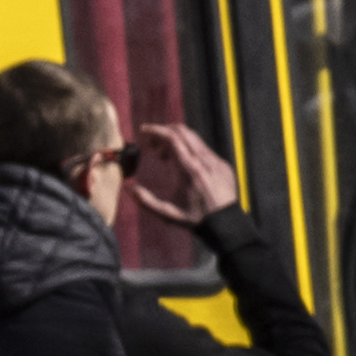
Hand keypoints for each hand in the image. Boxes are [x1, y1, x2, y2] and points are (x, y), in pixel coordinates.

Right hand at [117, 119, 244, 226]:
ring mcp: (216, 161)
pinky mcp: (223, 165)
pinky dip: (190, 150)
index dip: (155, 130)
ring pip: (194, 138)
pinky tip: (183, 164)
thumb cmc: (196, 220)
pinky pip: (204, 149)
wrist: (227, 225)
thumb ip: (146, 201)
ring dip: (176, 141)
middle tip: (153, 145)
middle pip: (182, 131)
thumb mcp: (168, 214)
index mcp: (190, 169)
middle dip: (164, 132)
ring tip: (165, 158)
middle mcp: (204, 161)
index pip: (172, 137)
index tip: (143, 131)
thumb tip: (128, 188)